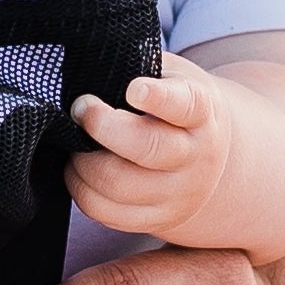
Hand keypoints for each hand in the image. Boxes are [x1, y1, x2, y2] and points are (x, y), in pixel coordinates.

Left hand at [67, 55, 233, 240]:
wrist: (208, 155)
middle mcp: (195, 155)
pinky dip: (81, 189)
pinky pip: (106, 213)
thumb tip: (86, 65)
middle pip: (146, 149)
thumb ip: (139, 67)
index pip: (185, 105)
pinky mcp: (157, 219)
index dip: (158, 98)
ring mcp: (178, 193)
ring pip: (118, 185)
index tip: (134, 89)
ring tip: (75, 141)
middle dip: (101, 127)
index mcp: (201, 111)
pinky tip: (80, 169)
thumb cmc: (175, 104)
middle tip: (80, 108)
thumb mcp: (171, 75)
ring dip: (83, 161)